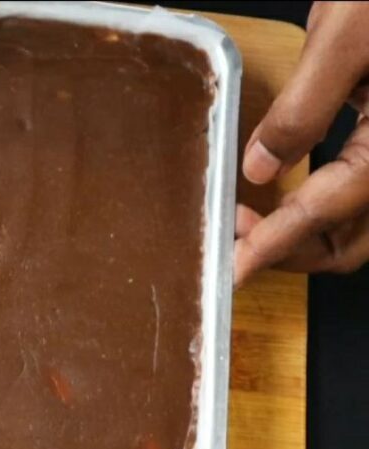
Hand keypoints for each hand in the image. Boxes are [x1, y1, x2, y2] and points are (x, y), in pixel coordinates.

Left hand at [235, 1, 368, 285]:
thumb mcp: (341, 41)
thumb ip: (303, 109)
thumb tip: (259, 168)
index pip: (332, 209)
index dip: (277, 243)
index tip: (235, 268)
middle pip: (351, 239)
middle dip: (288, 250)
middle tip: (231, 237)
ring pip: (356, 224)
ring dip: (300, 234)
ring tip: (246, 218)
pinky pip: (356, 194)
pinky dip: (316, 208)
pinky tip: (281, 196)